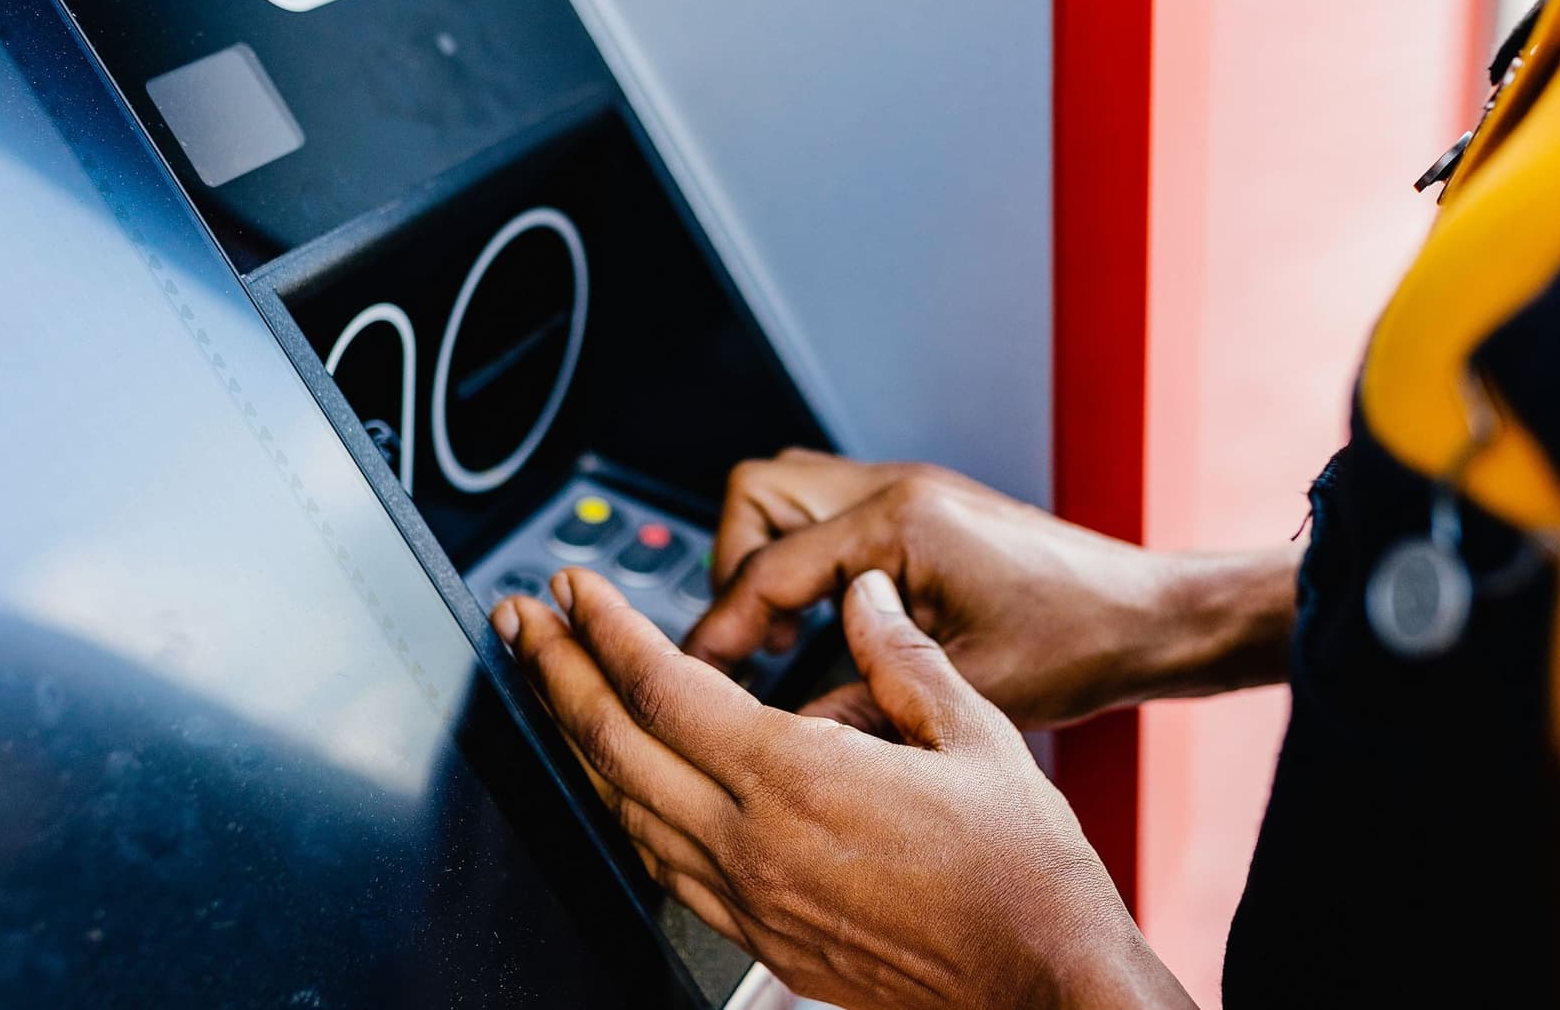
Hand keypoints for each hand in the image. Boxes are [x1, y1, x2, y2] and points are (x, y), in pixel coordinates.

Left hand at [491, 570, 1191, 1009]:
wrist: (1041, 984)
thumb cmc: (1023, 873)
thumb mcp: (979, 736)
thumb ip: (904, 658)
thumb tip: (865, 598)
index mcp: (798, 779)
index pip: (663, 688)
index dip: (606, 630)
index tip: (573, 588)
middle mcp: (753, 844)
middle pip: (613, 748)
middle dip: (554, 673)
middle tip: (519, 622)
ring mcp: (748, 899)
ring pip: (623, 811)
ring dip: (574, 741)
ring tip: (550, 689)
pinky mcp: (760, 937)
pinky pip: (663, 868)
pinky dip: (624, 813)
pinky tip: (620, 787)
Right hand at [684, 450, 1296, 730]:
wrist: (1151, 615)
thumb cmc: (1083, 639)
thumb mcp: (968, 690)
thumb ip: (865, 709)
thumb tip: (788, 737)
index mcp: (900, 523)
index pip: (768, 566)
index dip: (722, 628)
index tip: (700, 674)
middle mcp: (897, 490)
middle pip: (757, 494)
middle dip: (734, 570)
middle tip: (751, 643)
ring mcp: (908, 492)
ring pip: (787, 493)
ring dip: (766, 558)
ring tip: (786, 635)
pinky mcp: (921, 510)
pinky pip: (829, 513)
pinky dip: (808, 559)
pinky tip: (831, 623)